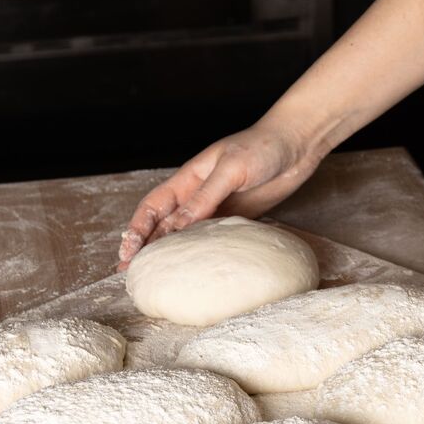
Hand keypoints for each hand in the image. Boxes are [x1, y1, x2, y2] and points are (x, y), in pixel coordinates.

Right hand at [117, 118, 321, 268]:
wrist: (296, 146)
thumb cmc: (261, 148)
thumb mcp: (230, 170)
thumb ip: (206, 196)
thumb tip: (179, 225)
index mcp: (188, 179)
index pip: (154, 207)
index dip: (137, 229)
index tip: (127, 252)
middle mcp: (198, 195)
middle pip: (164, 225)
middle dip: (146, 248)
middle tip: (132, 274)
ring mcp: (218, 208)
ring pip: (187, 235)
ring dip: (172, 255)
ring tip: (158, 277)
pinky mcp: (237, 218)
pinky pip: (214, 239)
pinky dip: (203, 254)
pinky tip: (197, 270)